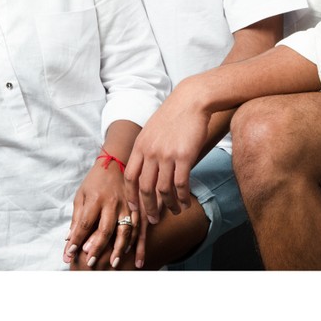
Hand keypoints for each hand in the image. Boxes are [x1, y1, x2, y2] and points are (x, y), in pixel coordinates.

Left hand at [64, 159, 138, 269]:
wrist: (115, 163)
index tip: (70, 253)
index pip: (84, 223)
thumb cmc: (94, 182)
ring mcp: (127, 205)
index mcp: (95, 198)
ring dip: (119, 248)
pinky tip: (131, 253)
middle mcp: (112, 203)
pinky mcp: (137, 207)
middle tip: (91, 263)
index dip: (77, 239)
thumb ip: (77, 218)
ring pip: (125, 230)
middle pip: (105, 229)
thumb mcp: (81, 196)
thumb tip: (69, 240)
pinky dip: (135, 242)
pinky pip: (139, 227)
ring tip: (114, 263)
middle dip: (97, 248)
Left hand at [124, 79, 211, 223]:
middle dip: (148, 208)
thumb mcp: (152, 131)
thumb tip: (145, 170)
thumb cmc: (173, 116)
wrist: (191, 101)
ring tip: (174, 211)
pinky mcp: (184, 156)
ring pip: (163, 189)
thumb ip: (146, 149)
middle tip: (153, 220)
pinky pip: (180, 184)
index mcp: (140, 146)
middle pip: (144, 188)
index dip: (131, 196)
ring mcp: (166, 154)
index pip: (129, 177)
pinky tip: (185, 203)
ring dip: (168, 204)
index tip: (134, 209)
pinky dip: (182, 197)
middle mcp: (150, 152)